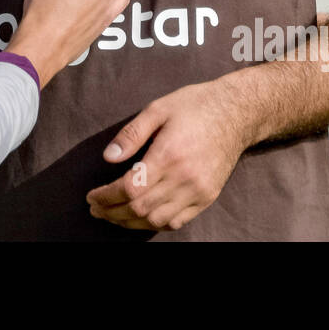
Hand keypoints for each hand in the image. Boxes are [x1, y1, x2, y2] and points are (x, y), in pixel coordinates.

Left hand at [85, 80, 250, 231]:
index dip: (106, 197)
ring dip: (130, 222)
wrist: (237, 113)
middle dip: (112, 212)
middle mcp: (184, 178)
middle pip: (140, 208)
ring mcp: (198, 191)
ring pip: (157, 220)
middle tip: (95, 209)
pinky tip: (141, 217)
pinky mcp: (207, 197)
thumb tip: (108, 157)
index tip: (91, 196)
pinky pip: (177, 222)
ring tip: (113, 215)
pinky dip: (155, 223)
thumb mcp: (158, 109)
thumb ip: (131, 134)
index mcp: (168, 155)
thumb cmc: (195, 106)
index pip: (130, 188)